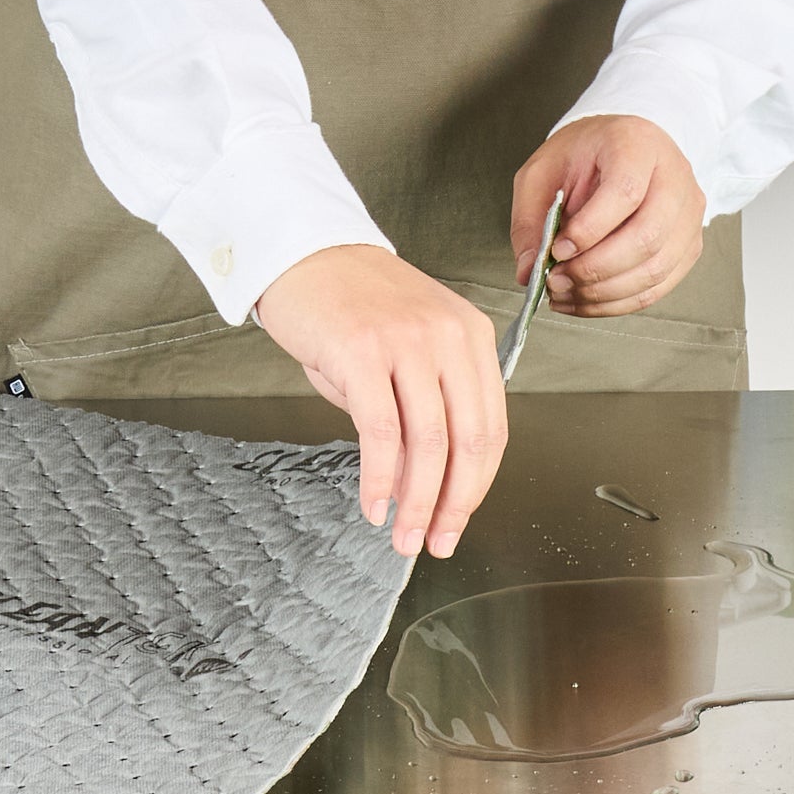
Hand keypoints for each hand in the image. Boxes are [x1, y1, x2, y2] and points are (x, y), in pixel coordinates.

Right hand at [255, 245, 506, 558]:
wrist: (302, 252)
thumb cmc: (349, 303)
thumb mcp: (406, 345)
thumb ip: (424, 402)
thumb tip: (422, 477)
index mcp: (470, 336)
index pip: (491, 427)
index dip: (476, 486)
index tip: (456, 522)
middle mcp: (447, 337)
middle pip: (467, 442)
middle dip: (451, 505)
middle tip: (434, 541)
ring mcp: (407, 343)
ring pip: (429, 444)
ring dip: (416, 502)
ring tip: (402, 536)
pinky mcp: (362, 352)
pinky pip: (381, 431)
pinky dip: (380, 478)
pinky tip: (374, 503)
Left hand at [512, 116, 704, 317]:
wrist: (616, 147)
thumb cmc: (580, 156)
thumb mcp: (540, 173)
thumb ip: (531, 219)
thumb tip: (528, 270)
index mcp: (637, 145)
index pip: (626, 192)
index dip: (590, 230)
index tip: (557, 250)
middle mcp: (674, 176)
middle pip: (647, 236)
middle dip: (595, 270)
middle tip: (555, 280)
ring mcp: (689, 213)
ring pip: (656, 269)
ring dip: (604, 293)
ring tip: (563, 293)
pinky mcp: (688, 244)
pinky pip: (658, 286)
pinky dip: (617, 302)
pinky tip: (584, 300)